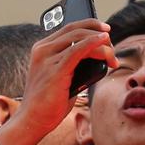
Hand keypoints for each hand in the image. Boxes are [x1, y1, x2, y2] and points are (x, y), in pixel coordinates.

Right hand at [0, 20, 117, 144]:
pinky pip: (78, 50)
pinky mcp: (55, 70)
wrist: (33, 120)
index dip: (89, 25)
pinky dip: (93, 44)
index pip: (68, 28)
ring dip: (101, 44)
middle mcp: (42, 49)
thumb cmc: (49, 102)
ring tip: (112, 56)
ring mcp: (47, 58)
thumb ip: (74, 63)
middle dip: (98, 32)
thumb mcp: (62, 76)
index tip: (105, 29)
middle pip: (75, 29)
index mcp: (42, 48)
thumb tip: (98, 56)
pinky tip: (104, 44)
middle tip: (111, 44)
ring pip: (79, 38)